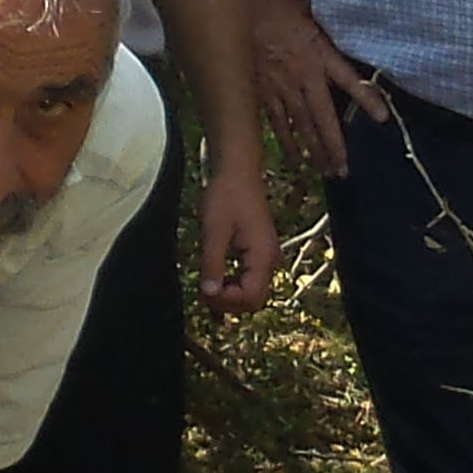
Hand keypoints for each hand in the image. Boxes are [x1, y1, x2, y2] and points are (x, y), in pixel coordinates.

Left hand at [193, 152, 279, 314]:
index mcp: (263, 256)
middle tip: (203, 292)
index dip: (227, 301)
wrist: (237, 170)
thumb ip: (213, 264)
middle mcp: (269, 260)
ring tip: (206, 286)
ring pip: (250, 292)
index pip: (251, 296)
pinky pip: (248, 279)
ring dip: (229, 295)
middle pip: (253, 299)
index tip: (204, 291)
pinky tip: (215, 278)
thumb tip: (209, 293)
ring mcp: (265, 257)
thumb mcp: (214, 231)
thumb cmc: (226, 194)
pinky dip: (231, 284)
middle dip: (228, 302)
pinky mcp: (258, 253)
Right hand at [253, 0, 385, 177]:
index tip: (382, 118)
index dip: (366, 99)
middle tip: (343, 171)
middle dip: (334, 147)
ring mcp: (281, 85)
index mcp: (319, 54)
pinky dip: (287, 141)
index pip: (349, 80)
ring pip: (301, 126)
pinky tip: (294, 159)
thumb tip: (338, 71)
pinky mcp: (262, 90)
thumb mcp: (313, 24)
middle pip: (323, 118)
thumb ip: (325, 50)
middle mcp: (303, 74)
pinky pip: (277, 122)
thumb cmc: (281, 5)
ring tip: (324, 171)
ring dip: (313, 151)